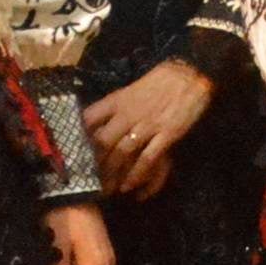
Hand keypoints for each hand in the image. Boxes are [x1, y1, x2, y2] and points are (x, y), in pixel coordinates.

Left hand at [84, 56, 216, 200]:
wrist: (191, 74)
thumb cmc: (161, 79)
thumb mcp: (131, 88)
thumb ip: (116, 105)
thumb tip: (99, 120)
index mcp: (117, 100)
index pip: (90, 119)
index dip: (79, 137)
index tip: (75, 153)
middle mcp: (128, 114)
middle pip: (103, 142)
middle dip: (95, 164)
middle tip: (91, 181)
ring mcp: (148, 125)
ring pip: (122, 153)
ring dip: (113, 174)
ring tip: (107, 190)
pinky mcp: (167, 134)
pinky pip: (148, 158)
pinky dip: (137, 175)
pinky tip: (129, 187)